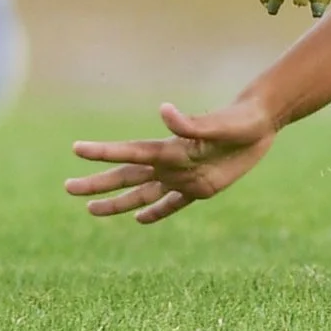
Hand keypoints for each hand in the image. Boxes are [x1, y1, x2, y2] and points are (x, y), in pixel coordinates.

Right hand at [66, 96, 277, 222]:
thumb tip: (163, 111)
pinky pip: (172, 204)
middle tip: (68, 187)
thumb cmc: (239, 119)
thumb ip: (190, 122)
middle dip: (97, 183)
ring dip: (117, 203)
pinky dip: (155, 213)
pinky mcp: (200, 188)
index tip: (76, 149)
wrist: (262, 122)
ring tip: (91, 209)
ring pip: (142, 194)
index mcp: (171, 148)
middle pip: (127, 177)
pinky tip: (139, 220)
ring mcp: (183, 177)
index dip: (102, 152)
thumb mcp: (217, 123)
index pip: (128, 153)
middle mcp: (171, 163)